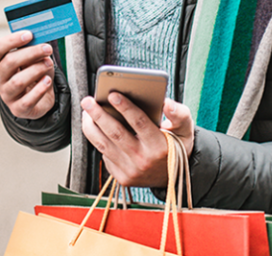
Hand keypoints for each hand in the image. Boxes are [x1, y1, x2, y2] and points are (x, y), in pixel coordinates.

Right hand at [0, 30, 55, 118]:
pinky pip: (28, 99)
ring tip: (49, 64)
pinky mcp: (18, 108)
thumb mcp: (32, 60)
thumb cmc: (32, 75)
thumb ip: (33, 50)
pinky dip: (40, 89)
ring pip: (18, 81)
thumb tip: (41, 41)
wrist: (37, 100)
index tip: (29, 34)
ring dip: (36, 70)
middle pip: (10, 62)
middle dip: (31, 53)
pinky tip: (47, 81)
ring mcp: (6, 95)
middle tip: (47, 48)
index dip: (12, 40)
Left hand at [80, 94, 194, 187]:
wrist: (174, 178)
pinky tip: (96, 128)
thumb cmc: (177, 147)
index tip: (112, 94)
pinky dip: (99, 141)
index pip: (139, 123)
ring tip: (86, 112)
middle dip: (99, 114)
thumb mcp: (185, 129)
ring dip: (91, 127)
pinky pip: (105, 156)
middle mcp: (143, 161)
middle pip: (116, 133)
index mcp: (159, 146)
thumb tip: (166, 103)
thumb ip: (179, 114)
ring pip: (104, 145)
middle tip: (88, 101)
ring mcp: (131, 171)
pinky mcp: (122, 178)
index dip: (125, 107)